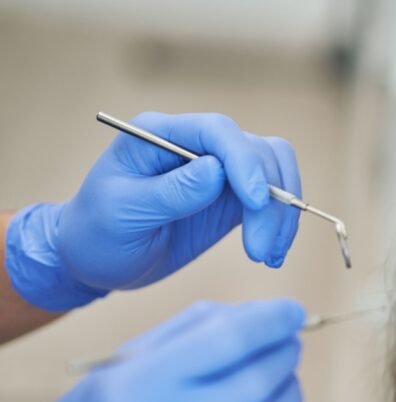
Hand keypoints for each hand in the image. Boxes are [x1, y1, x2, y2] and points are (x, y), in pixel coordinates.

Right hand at [0, 299, 304, 401]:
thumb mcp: (119, 369)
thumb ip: (186, 334)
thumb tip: (254, 315)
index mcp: (142, 386)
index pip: (228, 340)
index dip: (270, 320)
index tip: (292, 311)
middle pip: (258, 381)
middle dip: (284, 354)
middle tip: (288, 344)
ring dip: (289, 395)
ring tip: (282, 382)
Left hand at [5, 112, 302, 310]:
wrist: (96, 258)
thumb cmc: (98, 232)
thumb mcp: (122, 213)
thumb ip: (170, 191)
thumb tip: (216, 171)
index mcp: (161, 135)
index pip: (218, 132)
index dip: (244, 162)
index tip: (256, 203)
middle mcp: (196, 144)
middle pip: (257, 152)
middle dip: (268, 201)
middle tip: (259, 251)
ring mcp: (220, 169)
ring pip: (275, 172)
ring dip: (281, 214)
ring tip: (268, 256)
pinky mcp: (234, 197)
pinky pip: (274, 199)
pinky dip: (281, 224)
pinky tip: (272, 255)